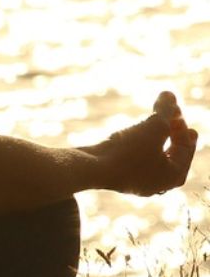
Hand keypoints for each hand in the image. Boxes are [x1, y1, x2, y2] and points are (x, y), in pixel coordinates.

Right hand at [80, 92, 197, 195]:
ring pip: (151, 156)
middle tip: (171, 116)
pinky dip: (136, 145)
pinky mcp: (117, 176)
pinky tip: (128, 135)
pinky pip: (134, 159)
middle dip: (171, 131)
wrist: (91, 169)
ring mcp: (136, 181)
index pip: (185, 148)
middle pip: (170, 153)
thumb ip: (165, 110)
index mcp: (173, 176)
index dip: (181, 124)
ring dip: (152, 137)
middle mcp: (158, 183)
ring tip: (149, 123)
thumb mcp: (153, 126)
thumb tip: (170, 94)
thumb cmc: (128, 151)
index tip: (173, 107)